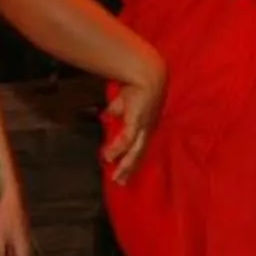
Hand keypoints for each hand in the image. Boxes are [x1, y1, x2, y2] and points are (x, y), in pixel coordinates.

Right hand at [101, 58, 165, 183]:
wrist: (146, 73)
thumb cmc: (136, 84)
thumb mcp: (124, 101)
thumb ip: (116, 109)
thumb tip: (108, 116)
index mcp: (147, 124)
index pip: (139, 145)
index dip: (131, 157)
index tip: (123, 168)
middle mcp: (148, 128)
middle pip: (139, 153)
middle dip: (129, 168)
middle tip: (120, 182)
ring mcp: (144, 127)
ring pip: (135, 152)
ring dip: (125, 165)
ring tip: (116, 177)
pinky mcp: (136, 122)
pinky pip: (126, 140)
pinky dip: (117, 149)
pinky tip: (109, 157)